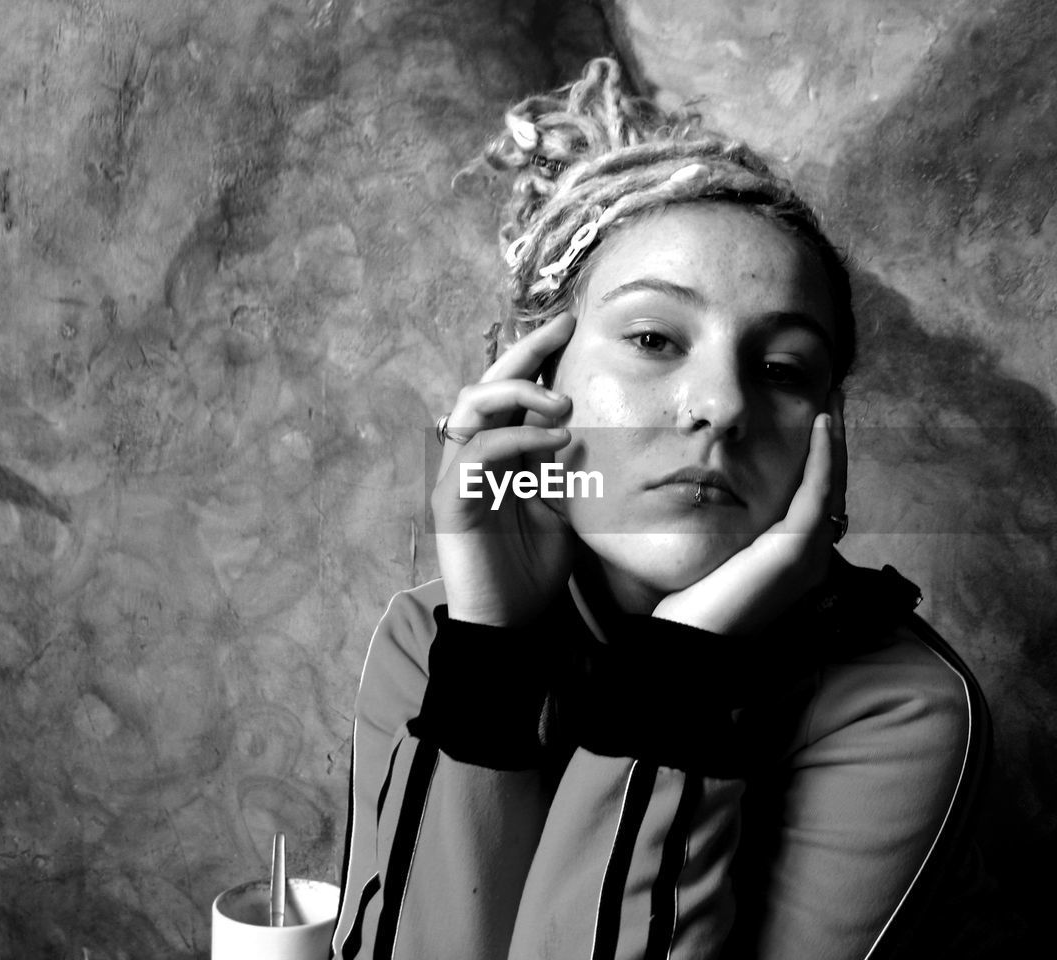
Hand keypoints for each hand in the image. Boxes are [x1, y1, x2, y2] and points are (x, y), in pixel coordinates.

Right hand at [432, 313, 577, 625]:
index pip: (512, 389)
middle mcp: (475, 455)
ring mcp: (459, 475)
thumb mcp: (567, 506)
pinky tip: (555, 442)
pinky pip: (476, 452)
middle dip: (525, 352)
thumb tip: (606, 431)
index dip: (536, 355)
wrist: (512, 624)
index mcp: (501, 452)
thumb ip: (573, 468)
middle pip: (487, 383)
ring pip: (471, 405)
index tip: (572, 325)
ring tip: (564, 406)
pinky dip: (514, 438)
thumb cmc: (535, 568)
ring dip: (519, 394)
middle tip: (563, 331)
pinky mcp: (451, 500)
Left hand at [651, 392, 846, 635]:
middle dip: (835, 440)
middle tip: (835, 399)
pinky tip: (821, 425)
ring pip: (833, 484)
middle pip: (834, 486)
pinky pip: (817, 492)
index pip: (819, 497)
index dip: (823, 457)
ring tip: (833, 402)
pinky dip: (823, 456)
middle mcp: (812, 555)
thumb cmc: (694, 602)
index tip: (818, 419)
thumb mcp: (719, 552)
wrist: (691, 640)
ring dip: (834, 439)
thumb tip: (714, 489)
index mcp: (796, 557)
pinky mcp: (795, 550)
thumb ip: (731, 526)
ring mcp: (809, 554)